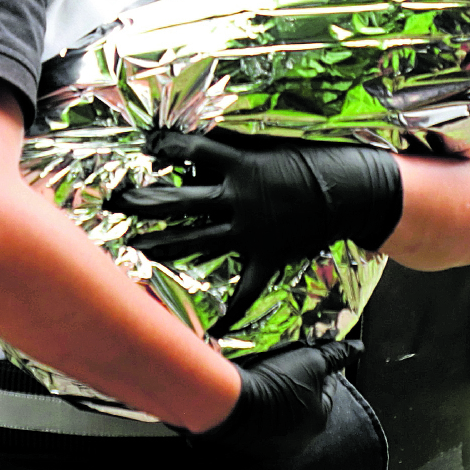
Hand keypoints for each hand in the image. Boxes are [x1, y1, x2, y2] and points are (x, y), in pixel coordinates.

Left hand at [105, 131, 401, 333]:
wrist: (351, 190)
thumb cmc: (314, 160)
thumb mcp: (272, 145)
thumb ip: (237, 148)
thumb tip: (203, 146)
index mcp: (240, 165)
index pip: (192, 151)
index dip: (166, 146)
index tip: (146, 144)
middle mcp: (239, 198)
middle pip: (181, 201)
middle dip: (145, 202)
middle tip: (118, 201)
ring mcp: (251, 231)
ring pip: (198, 240)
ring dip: (165, 245)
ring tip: (137, 247)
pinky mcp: (267, 256)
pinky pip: (246, 288)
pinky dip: (233, 309)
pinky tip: (216, 326)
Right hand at [197, 340, 361, 455]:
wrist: (235, 403)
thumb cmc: (279, 384)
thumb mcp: (311, 361)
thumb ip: (335, 355)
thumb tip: (358, 348)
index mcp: (319, 420)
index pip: (329, 389)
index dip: (325, 369)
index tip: (319, 356)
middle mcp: (299, 435)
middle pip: (306, 401)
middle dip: (302, 381)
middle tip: (293, 361)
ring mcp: (275, 439)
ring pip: (284, 409)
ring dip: (282, 390)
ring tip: (273, 369)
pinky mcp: (252, 438)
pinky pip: (263, 414)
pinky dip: (262, 399)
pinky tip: (255, 383)